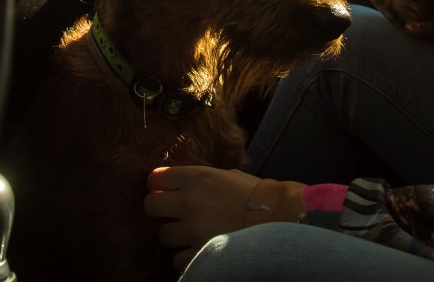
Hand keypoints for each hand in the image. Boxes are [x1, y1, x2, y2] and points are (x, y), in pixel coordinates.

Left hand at [143, 166, 259, 270]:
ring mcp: (194, 229)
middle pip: (151, 205)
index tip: (163, 190)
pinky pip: (178, 258)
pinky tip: (200, 250)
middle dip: (159, 209)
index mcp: (198, 177)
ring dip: (176, 236)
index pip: (156, 178)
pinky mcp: (202, 253)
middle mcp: (191, 201)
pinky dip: (187, 257)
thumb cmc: (259, 194)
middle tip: (171, 214)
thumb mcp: (228, 175)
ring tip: (191, 234)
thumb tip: (181, 184)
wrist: (283, 218)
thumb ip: (202, 179)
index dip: (157, 185)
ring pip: (164, 235)